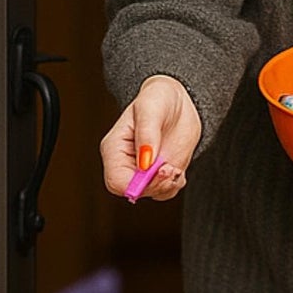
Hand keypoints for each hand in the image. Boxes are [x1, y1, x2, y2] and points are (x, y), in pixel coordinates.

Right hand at [100, 75, 202, 201]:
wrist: (178, 101)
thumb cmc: (159, 98)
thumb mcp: (151, 108)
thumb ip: (147, 134)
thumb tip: (145, 163)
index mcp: (114, 148)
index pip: (116, 181)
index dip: (139, 183)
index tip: (161, 169)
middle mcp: (125, 162)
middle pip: (132, 192)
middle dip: (156, 185)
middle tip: (172, 169)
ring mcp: (141, 170)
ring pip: (151, 194)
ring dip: (168, 185)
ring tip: (175, 166)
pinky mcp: (156, 174)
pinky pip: (164, 191)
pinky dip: (175, 184)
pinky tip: (178, 168)